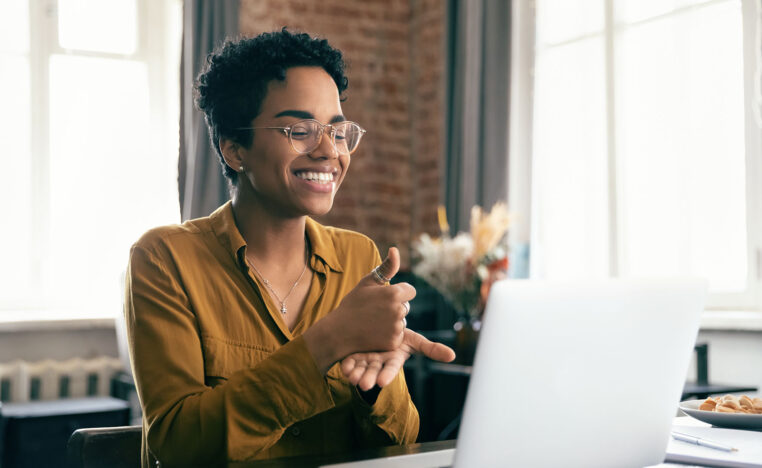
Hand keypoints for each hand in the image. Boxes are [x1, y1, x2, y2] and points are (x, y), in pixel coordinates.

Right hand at [331, 247, 413, 354]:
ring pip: (402, 321)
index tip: (384, 297)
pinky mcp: (394, 342)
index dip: (399, 293)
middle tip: (375, 310)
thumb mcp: (368, 282)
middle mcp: (398, 310)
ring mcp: (396, 327)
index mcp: (394, 293)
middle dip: (395, 307)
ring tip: (373, 321)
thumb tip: (395, 249)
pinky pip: (398, 335)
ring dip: (393, 321)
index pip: (410, 291)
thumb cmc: (353, 303)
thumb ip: (386, 267)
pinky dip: (389, 335)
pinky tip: (374, 332)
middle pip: (406, 306)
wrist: (339, 331)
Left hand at [341, 328, 455, 390]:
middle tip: (364, 385)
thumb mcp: (414, 340)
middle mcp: (379, 361)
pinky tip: (344, 368)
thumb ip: (431, 349)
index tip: (382, 383)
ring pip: (361, 370)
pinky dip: (347, 366)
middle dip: (369, 378)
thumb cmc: (398, 336)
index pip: (392, 368)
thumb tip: (453, 356)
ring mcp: (366, 360)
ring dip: (357, 375)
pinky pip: (349, 363)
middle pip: (374, 372)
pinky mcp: (353, 356)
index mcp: (393, 358)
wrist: (378, 326)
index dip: (387, 374)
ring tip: (353, 378)